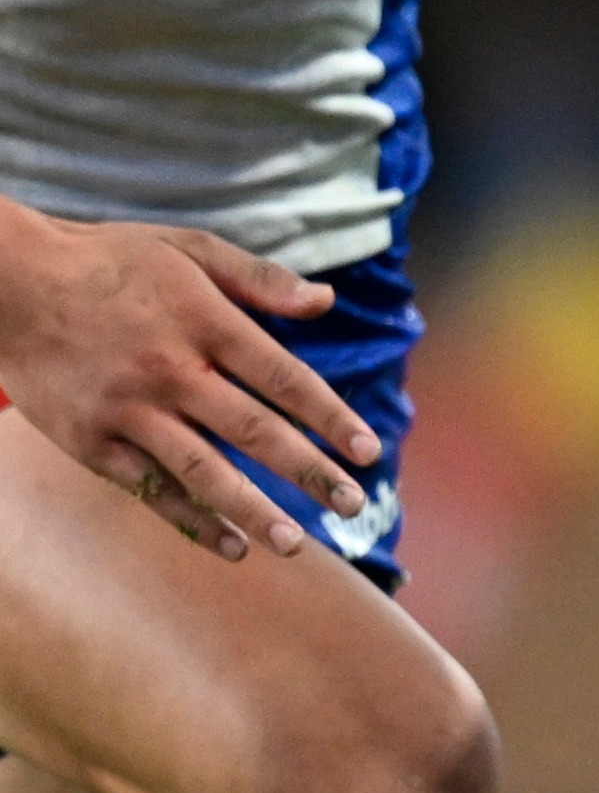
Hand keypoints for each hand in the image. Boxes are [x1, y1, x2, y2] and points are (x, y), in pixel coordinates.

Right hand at [0, 209, 380, 558]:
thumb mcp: (191, 249)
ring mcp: (126, 410)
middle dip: (308, 472)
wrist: (11, 283)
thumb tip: (325, 302)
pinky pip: (147, 487)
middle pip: (253, 431)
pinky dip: (189, 519)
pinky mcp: (87, 440)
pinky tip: (227, 543)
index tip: (369, 451)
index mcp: (205, 323)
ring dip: (252, 510)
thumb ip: (261, 279)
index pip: (284, 379)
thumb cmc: (111, 260)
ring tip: (294, 542)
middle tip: (353, 505)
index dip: (330, 418)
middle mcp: (170, 371)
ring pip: (201, 470)